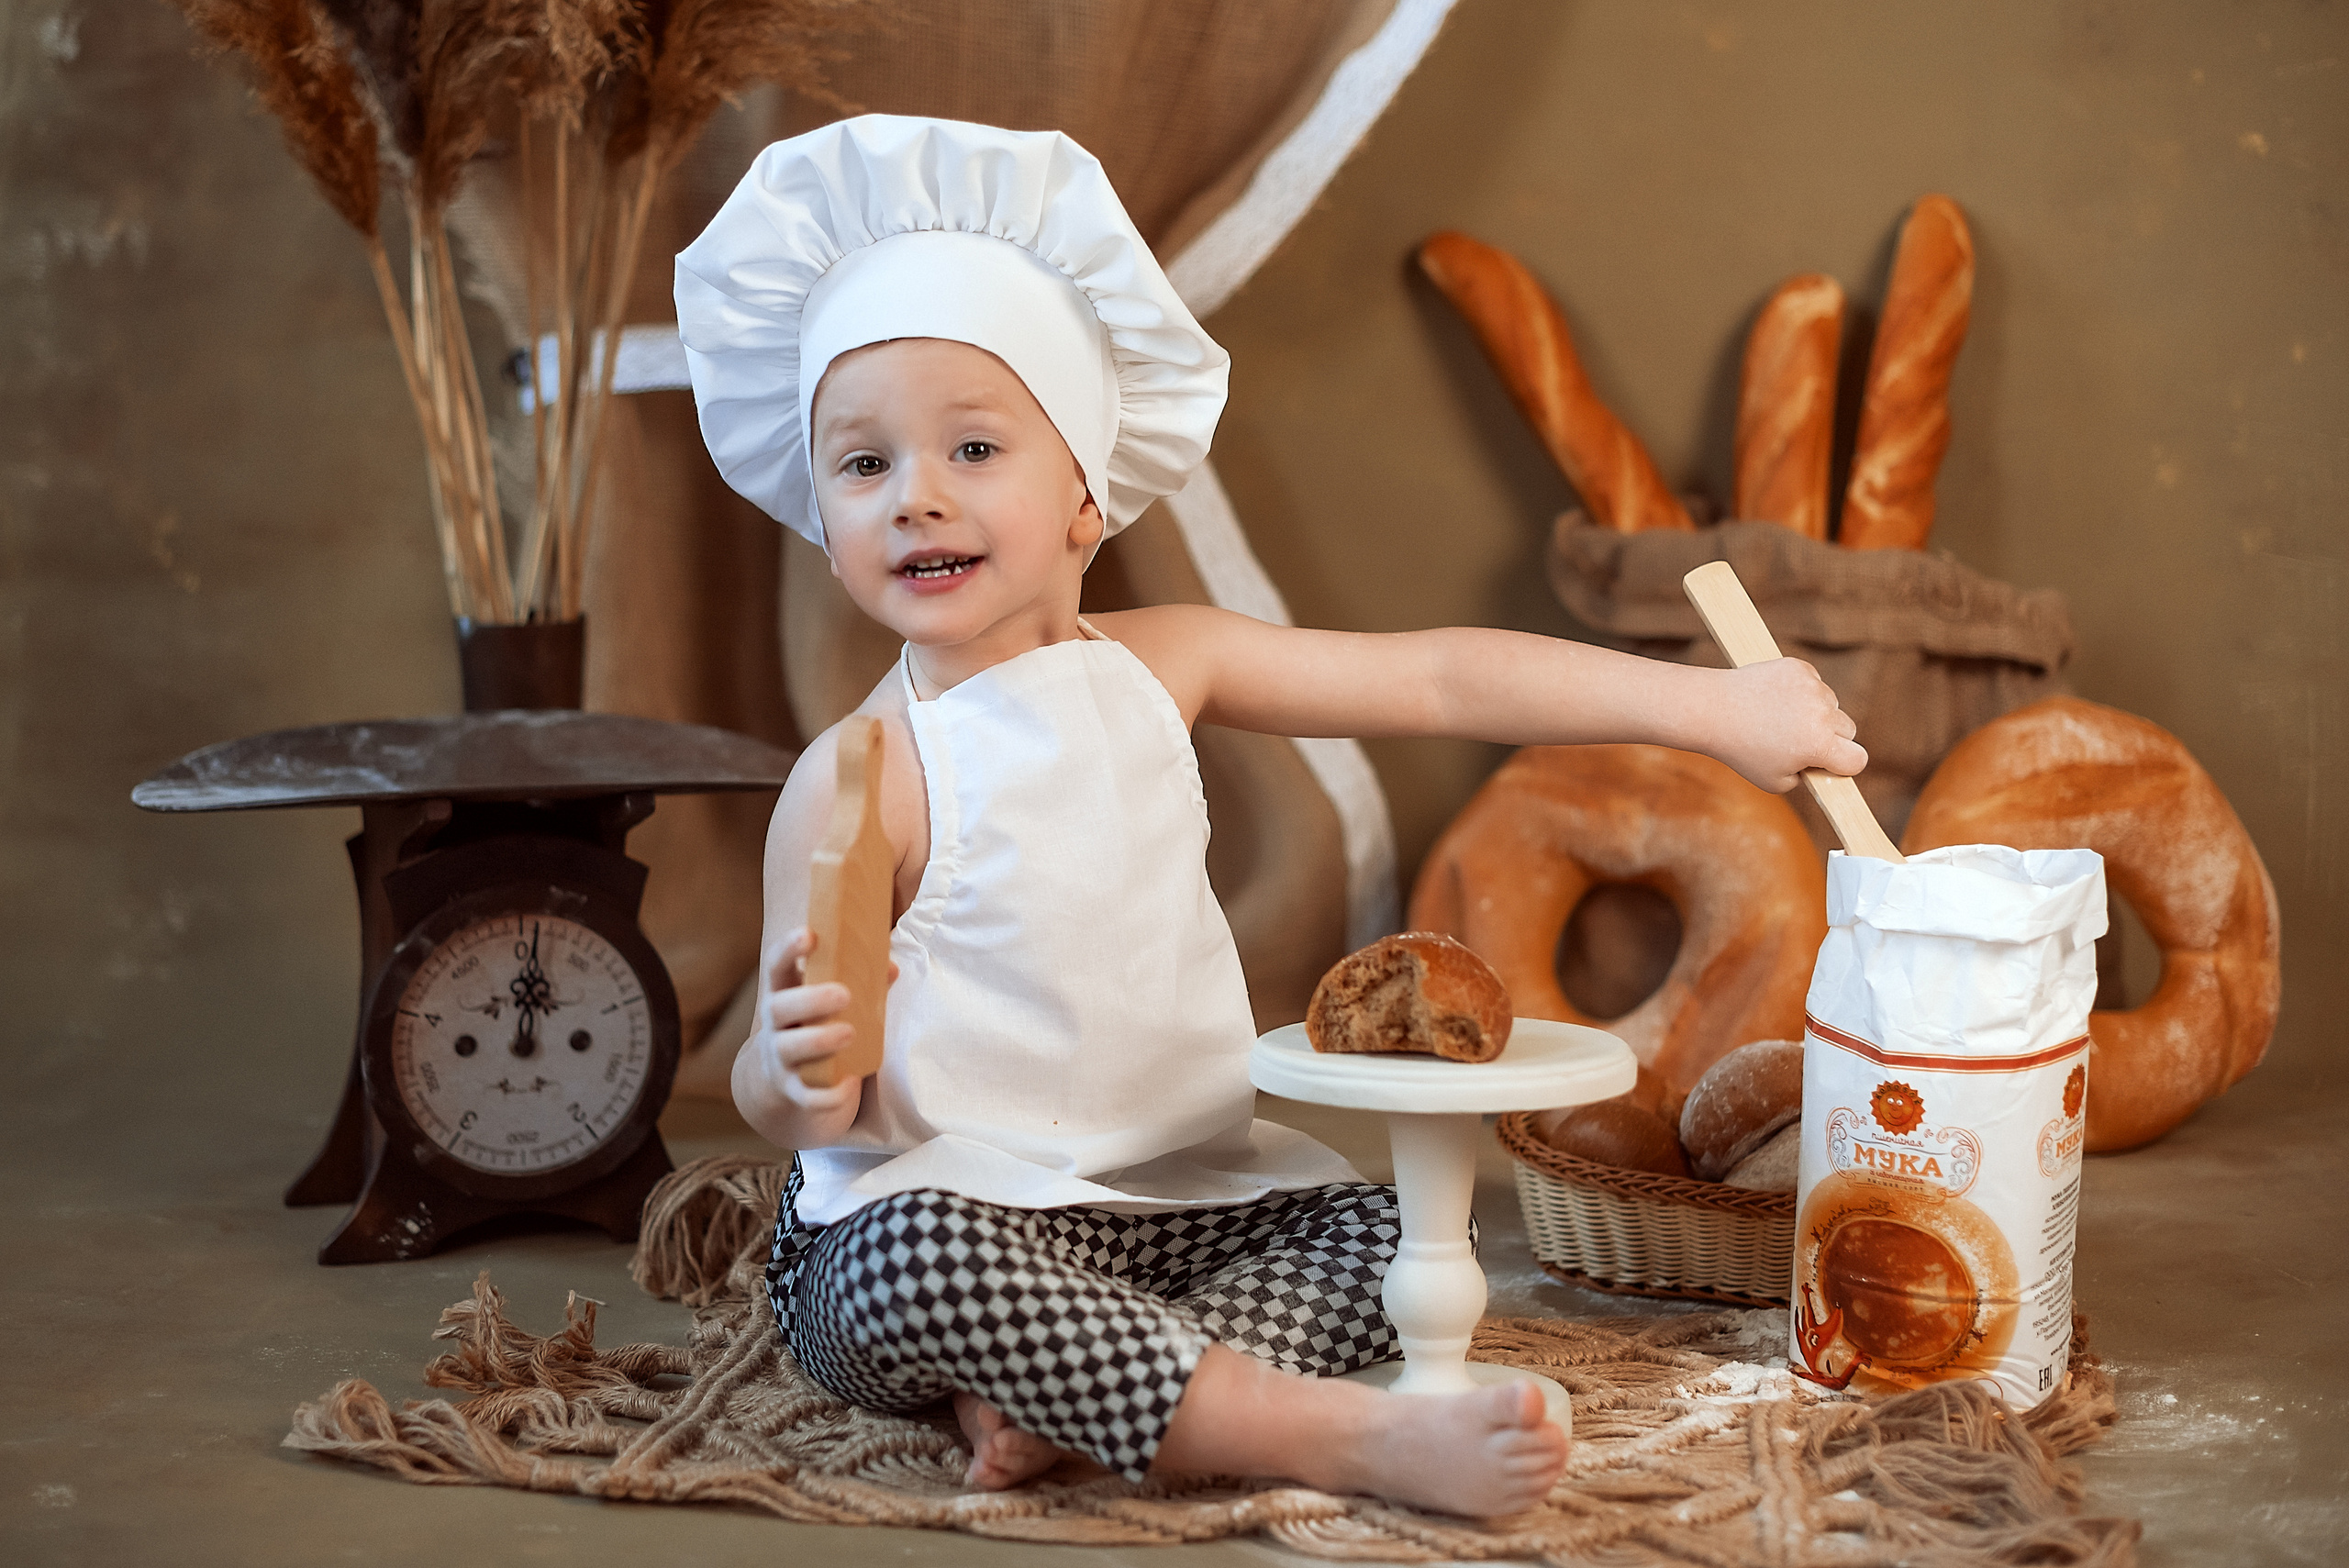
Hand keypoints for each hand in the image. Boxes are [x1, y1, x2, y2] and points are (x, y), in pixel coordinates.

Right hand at [747, 928, 862, 1116]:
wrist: (781, 1085)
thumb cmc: (812, 1029)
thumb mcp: (824, 1006)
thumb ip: (857, 986)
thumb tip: (891, 969)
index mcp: (784, 996)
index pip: (776, 967)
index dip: (788, 949)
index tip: (809, 934)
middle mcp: (775, 1027)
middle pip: (779, 1008)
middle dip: (810, 1000)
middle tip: (844, 994)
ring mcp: (780, 1061)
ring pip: (789, 1049)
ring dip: (819, 1040)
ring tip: (849, 1033)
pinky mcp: (793, 1092)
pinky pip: (807, 1095)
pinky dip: (827, 1093)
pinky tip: (849, 1083)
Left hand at [1708, 658, 1866, 792]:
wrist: (1714, 710)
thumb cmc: (1742, 750)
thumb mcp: (1776, 781)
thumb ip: (1808, 777)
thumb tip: (1824, 767)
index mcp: (1819, 746)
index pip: (1858, 759)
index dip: (1846, 765)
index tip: (1832, 764)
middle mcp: (1821, 714)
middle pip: (1848, 729)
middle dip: (1831, 738)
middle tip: (1799, 742)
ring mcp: (1812, 687)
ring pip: (1831, 704)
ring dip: (1816, 713)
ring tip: (1779, 719)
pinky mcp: (1800, 668)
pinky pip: (1815, 684)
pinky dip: (1801, 692)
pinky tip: (1776, 700)